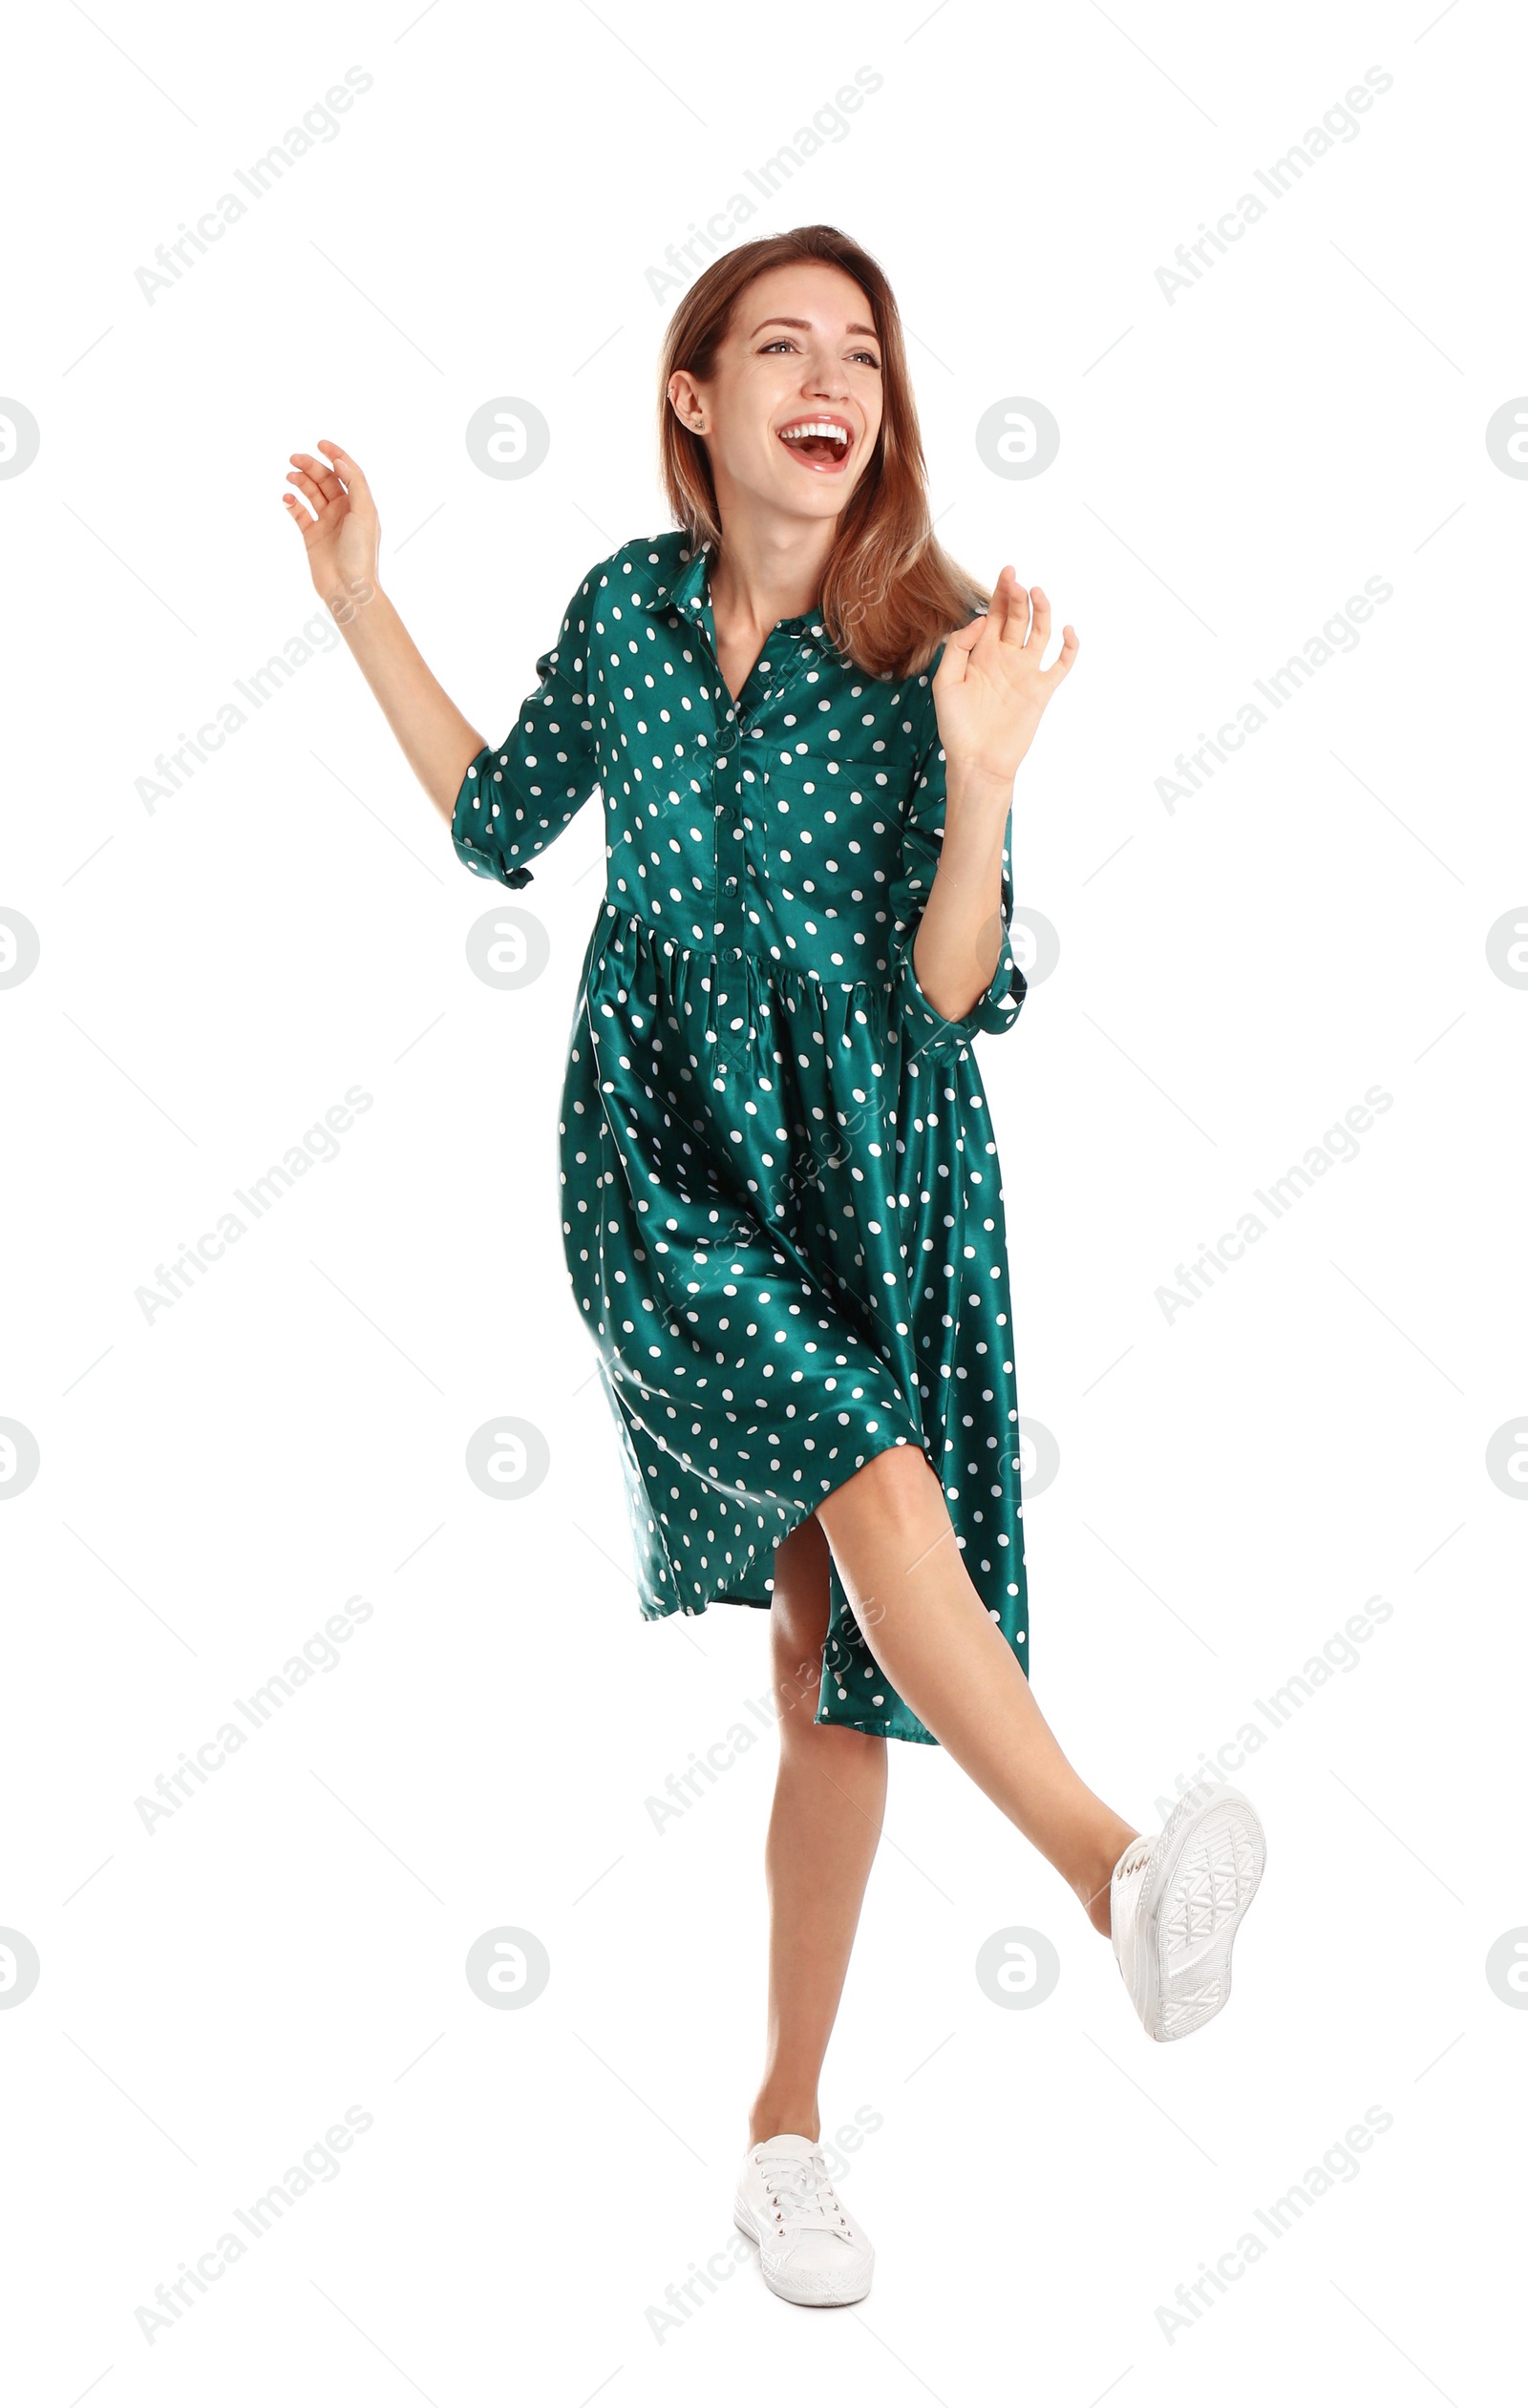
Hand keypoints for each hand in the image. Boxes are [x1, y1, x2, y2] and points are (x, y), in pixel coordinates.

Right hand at [281, 439, 380, 619]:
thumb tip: (340, 461)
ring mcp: (326, 523)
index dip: (335, 455)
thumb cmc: (361, 552)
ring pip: (311, 493)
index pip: (346, 472)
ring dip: (300, 481)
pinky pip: (299, 512)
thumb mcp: (365, 513)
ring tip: (290, 476)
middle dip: (311, 466)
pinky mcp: (311, 536)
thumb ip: (355, 483)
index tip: (320, 444)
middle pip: (326, 479)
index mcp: (359, 504)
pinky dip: (292, 502)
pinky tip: (287, 498)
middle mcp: (343, 511)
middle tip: (294, 458)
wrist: (349, 587)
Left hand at [932, 567, 1077, 787]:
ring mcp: (1025, 673)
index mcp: (982, 654)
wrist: (977, 762)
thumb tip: (983, 620)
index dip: (1001, 592)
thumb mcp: (945, 683)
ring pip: (1040, 633)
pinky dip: (1070, 647)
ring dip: (1042, 611)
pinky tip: (1067, 630)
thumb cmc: (957, 727)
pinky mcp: (1041, 690)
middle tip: (1016, 579)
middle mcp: (1006, 659)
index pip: (995, 615)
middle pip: (1017, 617)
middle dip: (1017, 595)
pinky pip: (1061, 664)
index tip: (1006, 572)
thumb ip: (958, 648)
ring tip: (1037, 593)